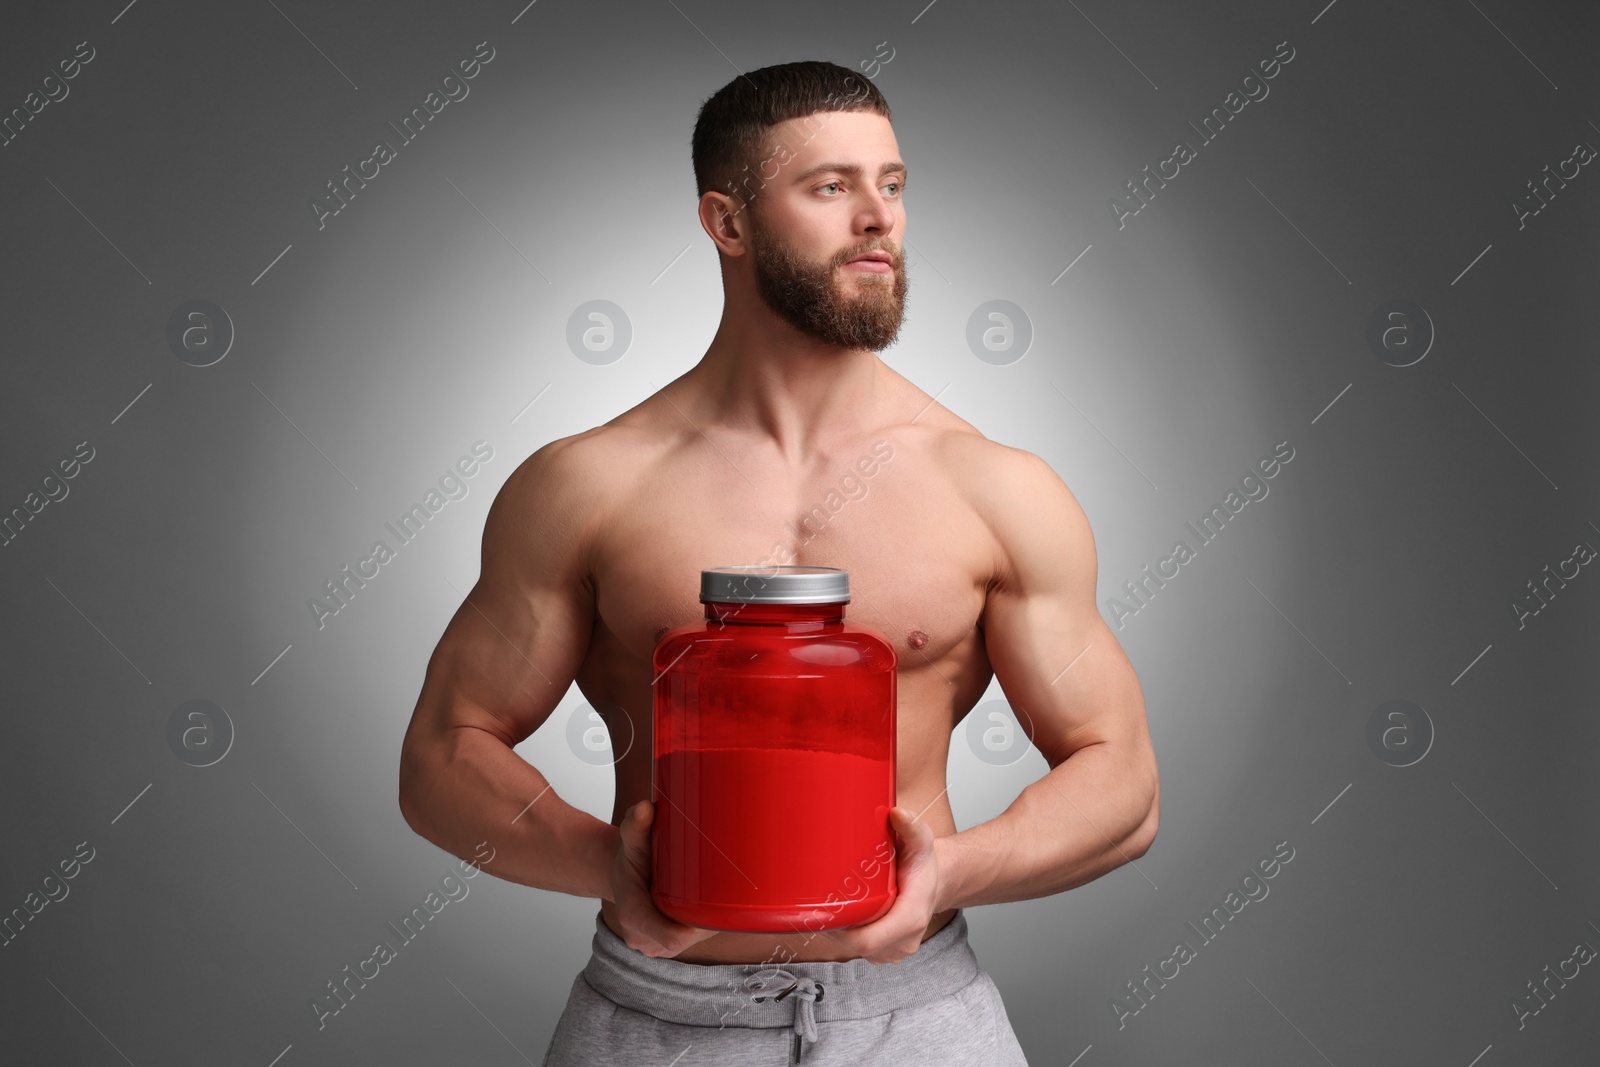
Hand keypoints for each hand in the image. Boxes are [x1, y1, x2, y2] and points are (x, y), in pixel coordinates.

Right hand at [609, 800, 720, 958]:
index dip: (697, 929)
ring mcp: (653, 946)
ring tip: (717, 895)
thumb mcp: (631, 839)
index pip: (671, 937)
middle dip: (706, 919)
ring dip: (705, 922)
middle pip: (688, 938)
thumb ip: (636, 824)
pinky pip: (688, 941)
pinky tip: (709, 907)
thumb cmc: (630, 858)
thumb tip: (646, 808)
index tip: (716, 910)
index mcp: (634, 915)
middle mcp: (642, 937)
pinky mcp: (664, 946)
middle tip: (725, 890)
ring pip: (691, 940)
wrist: (621, 874)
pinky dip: (700, 926)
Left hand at [819, 806, 941, 964]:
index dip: (841, 931)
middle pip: (856, 944)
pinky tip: (843, 915)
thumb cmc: (924, 864)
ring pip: (856, 948)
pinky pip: (861, 949)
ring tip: (830, 905)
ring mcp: (895, 950)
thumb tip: (897, 813)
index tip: (824, 911)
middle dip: (835, 926)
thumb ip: (911, 827)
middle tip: (820, 900)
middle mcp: (904, 941)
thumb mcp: (922, 842)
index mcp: (911, 918)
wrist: (935, 882)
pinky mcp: (887, 952)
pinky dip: (849, 934)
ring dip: (841, 931)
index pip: (866, 940)